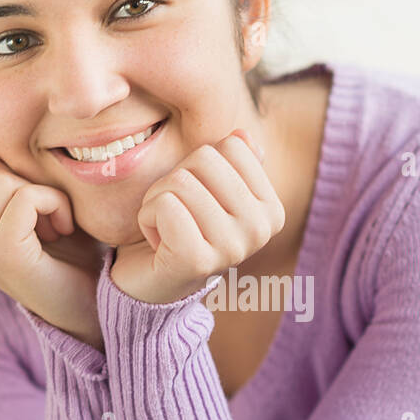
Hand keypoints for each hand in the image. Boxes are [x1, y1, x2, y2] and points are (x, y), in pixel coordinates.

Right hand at [0, 129, 106, 349]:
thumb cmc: (70, 250)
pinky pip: (25, 198)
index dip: (8, 165)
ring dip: (44, 194)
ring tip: (56, 226)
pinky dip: (55, 204)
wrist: (93, 302)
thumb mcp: (33, 200)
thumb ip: (0, 169)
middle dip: (24, 178)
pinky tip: (64, 230)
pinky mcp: (1, 256)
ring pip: (2, 179)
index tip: (35, 202)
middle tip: (48, 216)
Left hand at [109, 128, 285, 304]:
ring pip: (180, 181)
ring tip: (166, 228)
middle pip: (204, 159)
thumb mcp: (208, 188)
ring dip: (157, 200)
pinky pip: (164, 205)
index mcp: (271, 210)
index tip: (196, 200)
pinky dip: (147, 217)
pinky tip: (157, 242)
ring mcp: (233, 248)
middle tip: (175, 215)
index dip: (200, 165)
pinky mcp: (198, 261)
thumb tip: (243, 137)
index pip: (232, 146)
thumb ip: (232, 163)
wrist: (153, 282)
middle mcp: (260, 231)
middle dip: (175, 180)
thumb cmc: (181, 227)